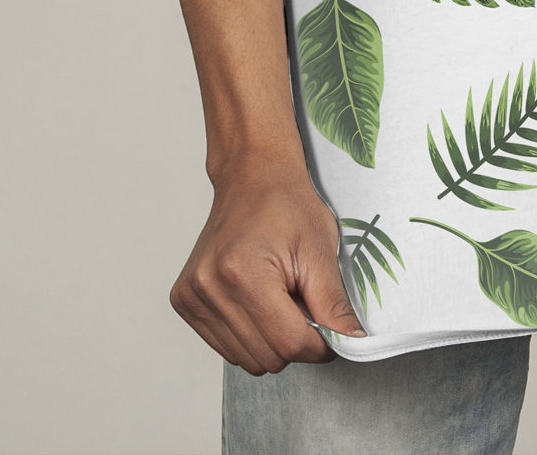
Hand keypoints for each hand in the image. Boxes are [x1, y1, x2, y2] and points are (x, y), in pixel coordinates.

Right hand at [170, 166, 364, 374]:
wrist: (251, 176)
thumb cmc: (285, 203)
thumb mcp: (320, 249)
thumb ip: (334, 304)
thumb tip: (352, 342)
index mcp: (243, 271)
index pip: (289, 344)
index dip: (320, 345)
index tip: (332, 332)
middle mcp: (209, 287)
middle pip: (267, 358)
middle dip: (295, 339)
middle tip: (303, 301)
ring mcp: (192, 296)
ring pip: (246, 360)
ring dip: (271, 339)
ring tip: (278, 296)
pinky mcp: (185, 302)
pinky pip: (227, 348)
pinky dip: (250, 335)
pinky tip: (257, 299)